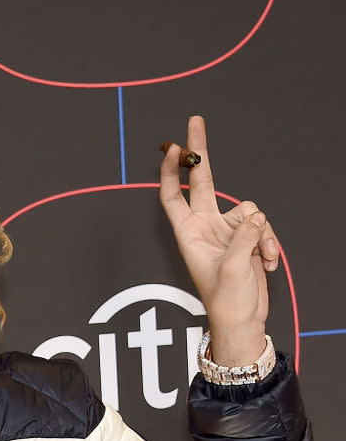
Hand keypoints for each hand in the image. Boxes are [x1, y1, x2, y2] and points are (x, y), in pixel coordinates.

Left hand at [159, 116, 276, 365]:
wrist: (243, 319)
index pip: (173, 195)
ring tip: (259, 260)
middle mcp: (205, 226)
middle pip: (203, 180)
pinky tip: (266, 264)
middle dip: (201, 151)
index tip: (173, 148)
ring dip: (260, 234)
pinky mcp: (246, 236)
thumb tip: (255, 216)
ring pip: (249, 209)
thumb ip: (242, 237)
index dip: (172, 172)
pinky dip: (268, 243)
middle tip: (194, 121)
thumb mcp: (232, 268)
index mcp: (188, 234)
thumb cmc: (226, 300)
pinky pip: (262, 225)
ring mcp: (226, 229)